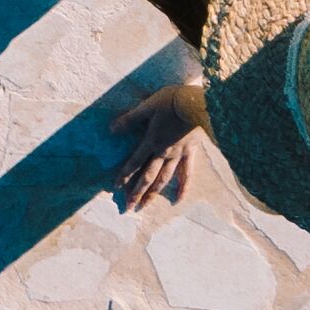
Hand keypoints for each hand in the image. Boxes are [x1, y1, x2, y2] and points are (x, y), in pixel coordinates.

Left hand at [112, 80, 207, 212]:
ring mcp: (178, 155)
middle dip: (137, 192)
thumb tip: (112, 129)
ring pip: (164, 179)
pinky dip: (183, 187)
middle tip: (128, 207)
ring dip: (154, 193)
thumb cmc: (171, 101)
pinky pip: (187, 174)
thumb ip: (130, 119)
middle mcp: (163, 153)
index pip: (135, 162)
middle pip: (148, 176)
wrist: (197, 104)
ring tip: (146, 205)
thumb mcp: (147, 106)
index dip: (124, 175)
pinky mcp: (191, 153)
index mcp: (152, 141)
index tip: (116, 188)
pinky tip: (179, 199)